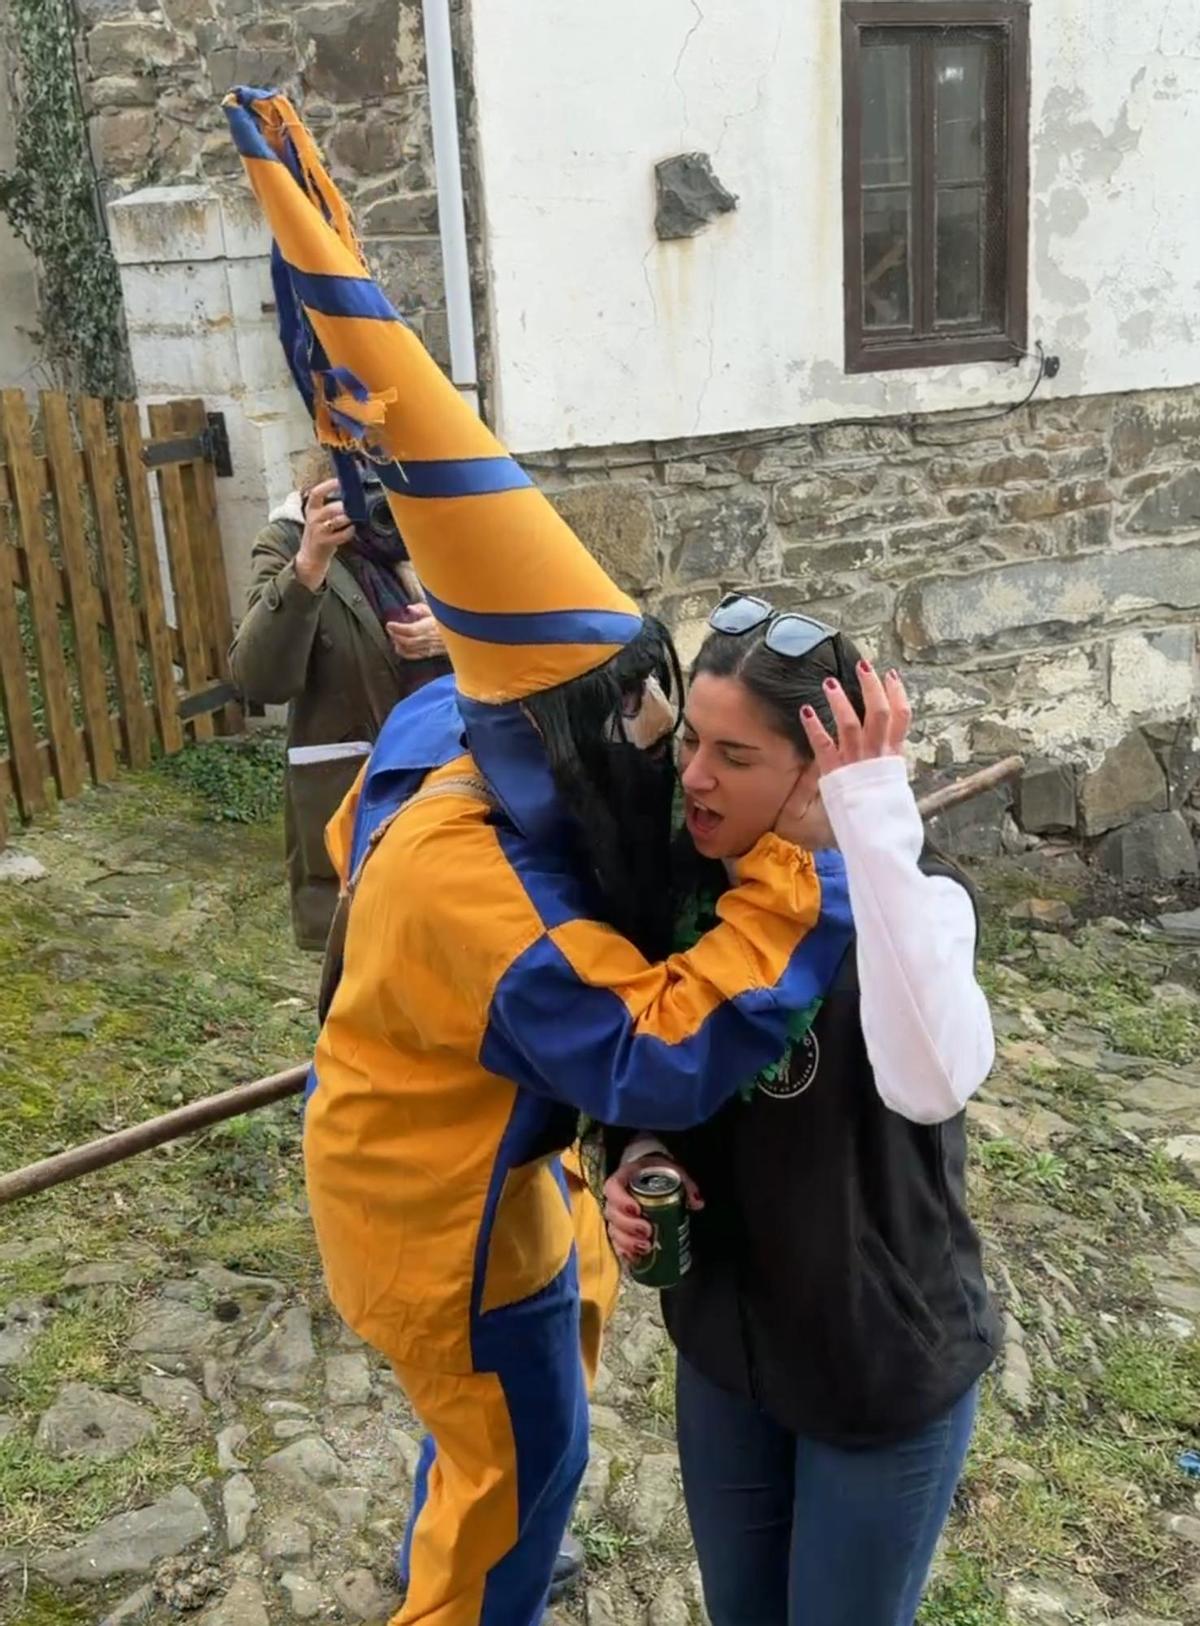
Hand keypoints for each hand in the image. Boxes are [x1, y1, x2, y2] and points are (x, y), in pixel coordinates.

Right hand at [295, 478, 354, 590]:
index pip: (316, 493)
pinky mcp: (325, 543)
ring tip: (356, 516)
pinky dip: (348, 532)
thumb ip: (330, 506)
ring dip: (348, 518)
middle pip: (329, 509)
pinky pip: (340, 536)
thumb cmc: (319, 533)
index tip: (340, 481)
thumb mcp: (318, 516)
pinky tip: (353, 529)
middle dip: (343, 506)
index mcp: (311, 509)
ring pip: (335, 521)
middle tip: (355, 503)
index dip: (328, 486)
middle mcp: (313, 519)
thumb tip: (350, 494)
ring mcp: (318, 531)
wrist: (310, 556)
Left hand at [387, 602, 445, 661]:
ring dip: (399, 644)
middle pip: (408, 641)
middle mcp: (431, 638)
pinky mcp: (431, 654)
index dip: (398, 628)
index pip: (411, 630)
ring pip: (410, 649)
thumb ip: (422, 609)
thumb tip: (409, 608)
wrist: (461, 632)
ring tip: (393, 637)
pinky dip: (405, 653)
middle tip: (389, 629)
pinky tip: (399, 648)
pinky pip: (415, 655)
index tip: (389, 624)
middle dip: (396, 635)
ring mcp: (431, 648)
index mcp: (432, 626)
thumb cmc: (448, 619)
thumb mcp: (437, 609)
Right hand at [603, 1156, 702, 1265]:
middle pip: (613, 1214)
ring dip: (628, 1242)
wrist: (650, 1174)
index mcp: (624, 1178)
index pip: (613, 1188)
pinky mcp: (621, 1231)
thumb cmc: (657, 1172)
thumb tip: (697, 1203)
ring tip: (646, 1247)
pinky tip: (636, 1258)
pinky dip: (625, 1252)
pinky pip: (617, 1244)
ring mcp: (617, 1216)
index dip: (621, 1201)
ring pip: (614, 1231)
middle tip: (647, 1231)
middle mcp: (616, 1198)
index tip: (637, 1210)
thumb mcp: (672, 1171)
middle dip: (629, 1226)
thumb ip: (685, 1185)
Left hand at [774, 663, 910, 847]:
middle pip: (877, 712)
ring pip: (850, 723)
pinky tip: (806, 711)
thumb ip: (891, 777)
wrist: (880, 842)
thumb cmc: (889, 824)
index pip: (901, 718)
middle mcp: (876, 756)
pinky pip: (823, 745)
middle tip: (863, 665)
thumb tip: (891, 769)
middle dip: (871, 686)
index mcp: (893, 759)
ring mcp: (855, 763)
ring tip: (830, 682)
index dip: (896, 694)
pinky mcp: (835, 773)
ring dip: (840, 700)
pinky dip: (814, 727)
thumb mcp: (898, 796)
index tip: (891, 675)